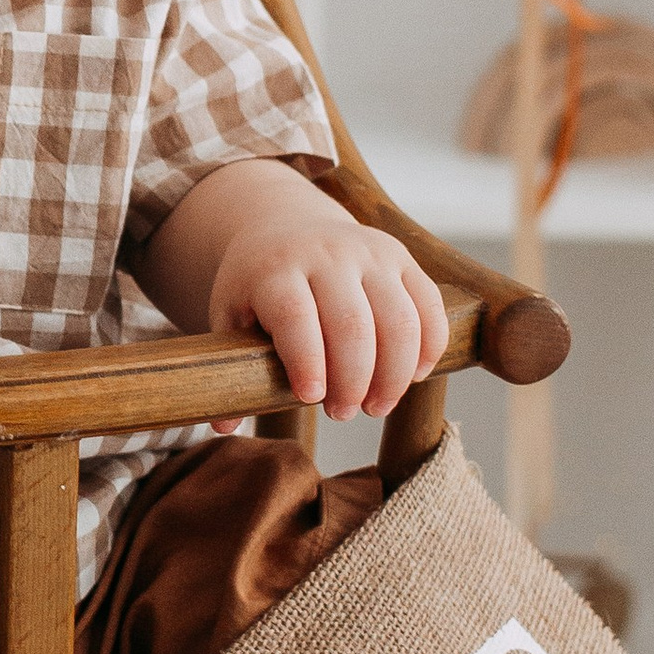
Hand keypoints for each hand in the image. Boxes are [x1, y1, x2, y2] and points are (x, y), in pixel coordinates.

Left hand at [207, 177, 447, 423]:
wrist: (287, 227)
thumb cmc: (259, 286)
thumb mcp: (230, 313)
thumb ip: (225, 366)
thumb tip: (224, 425)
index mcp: (276, 268)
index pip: (295, 314)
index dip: (306, 359)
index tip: (311, 398)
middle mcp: (326, 254)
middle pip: (352, 323)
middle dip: (353, 380)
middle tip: (342, 414)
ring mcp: (370, 253)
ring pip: (399, 319)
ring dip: (394, 374)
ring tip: (377, 406)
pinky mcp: (402, 258)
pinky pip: (429, 306)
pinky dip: (429, 348)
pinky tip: (413, 378)